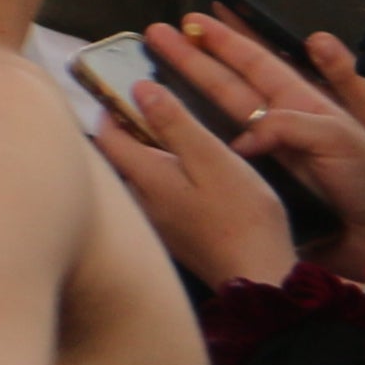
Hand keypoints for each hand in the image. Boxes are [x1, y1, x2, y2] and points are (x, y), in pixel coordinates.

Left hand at [89, 67, 299, 290]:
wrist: (259, 275)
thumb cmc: (240, 215)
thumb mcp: (211, 157)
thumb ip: (174, 123)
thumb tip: (140, 89)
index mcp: (143, 177)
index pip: (106, 136)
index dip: (111, 109)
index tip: (126, 91)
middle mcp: (138, 201)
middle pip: (120, 157)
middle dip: (132, 131)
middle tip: (159, 112)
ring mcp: (153, 222)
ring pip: (139, 178)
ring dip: (151, 156)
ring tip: (180, 141)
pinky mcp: (171, 236)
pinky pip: (156, 197)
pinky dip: (166, 180)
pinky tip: (193, 179)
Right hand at [148, 18, 364, 239]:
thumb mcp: (336, 138)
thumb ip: (286, 126)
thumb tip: (241, 139)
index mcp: (303, 103)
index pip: (258, 62)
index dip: (227, 39)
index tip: (196, 19)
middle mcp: (281, 121)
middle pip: (229, 81)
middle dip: (195, 56)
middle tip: (157, 33)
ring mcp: (269, 150)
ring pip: (222, 110)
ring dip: (192, 87)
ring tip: (158, 67)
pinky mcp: (262, 179)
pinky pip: (223, 151)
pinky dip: (199, 137)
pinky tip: (177, 126)